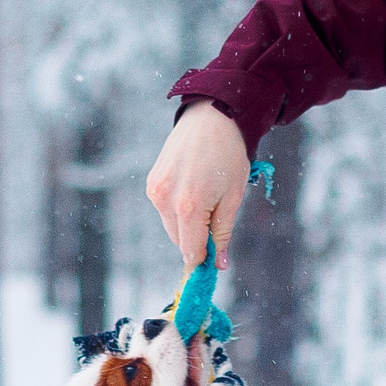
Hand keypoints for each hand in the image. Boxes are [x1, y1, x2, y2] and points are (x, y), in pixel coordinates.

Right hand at [146, 101, 252, 269]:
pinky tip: (193, 189)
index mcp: (189, 207)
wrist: (211, 118)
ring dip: (188, 225)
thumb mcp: (233, 197)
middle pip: (180, 241)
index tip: (214, 268)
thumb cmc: (228, 156)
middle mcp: (166, 200)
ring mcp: (155, 191)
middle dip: (198, 240)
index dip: (204, 263)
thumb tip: (219, 265)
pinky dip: (178, 210)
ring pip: (172, 227)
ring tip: (206, 197)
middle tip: (217, 221)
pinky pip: (165, 210)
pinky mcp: (151, 183)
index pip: (192, 251)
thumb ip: (223, 233)